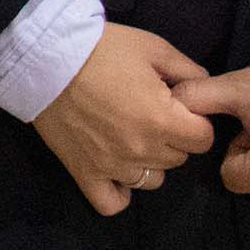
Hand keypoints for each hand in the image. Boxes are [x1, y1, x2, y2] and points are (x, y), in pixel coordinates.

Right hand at [31, 24, 215, 214]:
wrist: (44, 58)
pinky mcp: (85, 173)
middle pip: (178, 158)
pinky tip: (118, 172)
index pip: (204, 139)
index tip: (177, 107)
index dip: (195, 121)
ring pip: (152, 180)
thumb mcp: (152, 47)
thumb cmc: (101, 49)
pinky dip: (119, 193)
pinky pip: (111, 203)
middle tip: (150, 114)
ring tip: (131, 137)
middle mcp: (142, 150)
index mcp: (163, 120)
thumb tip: (205, 89)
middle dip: (172, 138)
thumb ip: (188, 71)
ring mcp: (113, 165)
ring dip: (148, 161)